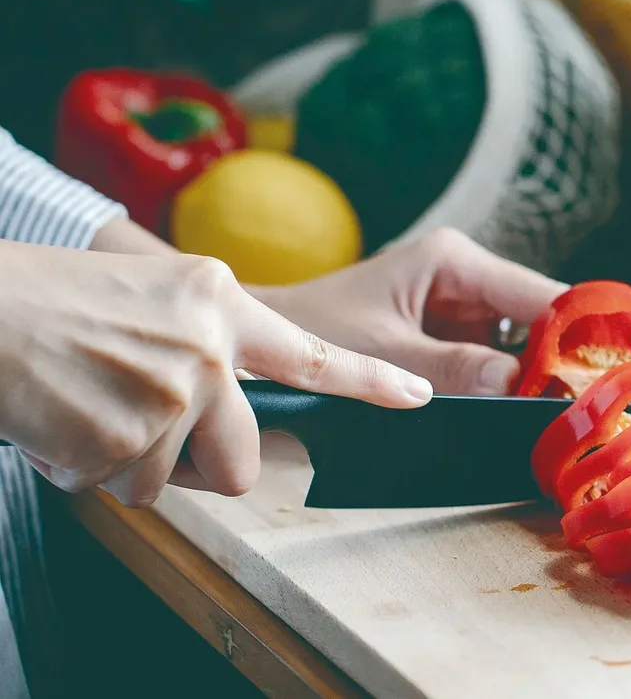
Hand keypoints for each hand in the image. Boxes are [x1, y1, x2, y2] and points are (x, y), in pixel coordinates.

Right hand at [0, 241, 431, 506]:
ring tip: (94, 407)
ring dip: (134, 462)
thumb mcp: (157, 295)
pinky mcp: (128, 438)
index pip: (313, 354)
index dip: (371, 381)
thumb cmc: (58, 301)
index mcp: (221, 303)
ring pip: (176, 480)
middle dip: (204, 462)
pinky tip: (69, 422)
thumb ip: (212, 343)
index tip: (417, 395)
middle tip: (152, 429)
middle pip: (246, 458)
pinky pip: (126, 488)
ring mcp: (172, 393)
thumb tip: (237, 405)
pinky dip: (94, 469)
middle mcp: (209, 347)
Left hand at [254, 228, 568, 395]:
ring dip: (539, 379)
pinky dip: (511, 389)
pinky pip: (497, 361)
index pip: (538, 294)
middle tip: (591, 410)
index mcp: (452, 261)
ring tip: (566, 419)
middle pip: (539, 319)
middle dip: (562, 361)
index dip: (577, 332)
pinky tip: (528, 416)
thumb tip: (519, 386)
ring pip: (523, 344)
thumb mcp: (382, 352)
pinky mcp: (453, 335)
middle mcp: (466, 277)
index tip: (608, 376)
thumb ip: (450, 369)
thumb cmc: (312, 330)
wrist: (265, 340)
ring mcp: (462, 307)